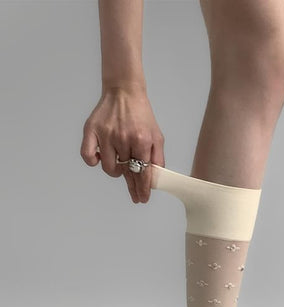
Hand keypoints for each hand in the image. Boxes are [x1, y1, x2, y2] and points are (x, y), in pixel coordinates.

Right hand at [80, 85, 164, 203]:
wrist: (124, 92)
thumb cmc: (141, 116)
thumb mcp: (156, 136)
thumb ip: (157, 158)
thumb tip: (154, 178)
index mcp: (141, 141)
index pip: (142, 172)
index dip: (143, 189)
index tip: (142, 198)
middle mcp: (123, 139)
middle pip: (126, 173)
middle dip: (132, 187)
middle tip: (136, 197)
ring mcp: (106, 135)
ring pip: (109, 168)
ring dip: (116, 171)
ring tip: (120, 163)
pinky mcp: (91, 131)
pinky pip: (88, 156)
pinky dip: (93, 161)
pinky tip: (101, 159)